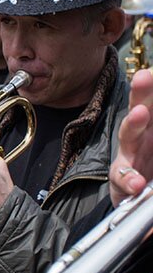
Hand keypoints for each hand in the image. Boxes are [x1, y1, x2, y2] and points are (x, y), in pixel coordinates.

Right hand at [110, 68, 152, 205]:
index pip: (152, 100)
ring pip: (128, 135)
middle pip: (140, 107)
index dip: (152, 86)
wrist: (139, 196)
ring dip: (134, 123)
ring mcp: (130, 155)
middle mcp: (142, 134)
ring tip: (140, 113)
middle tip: (144, 76)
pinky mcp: (122, 179)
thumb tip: (144, 110)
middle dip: (142, 92)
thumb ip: (152, 122)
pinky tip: (137, 182)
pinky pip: (123, 177)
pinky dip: (128, 178)